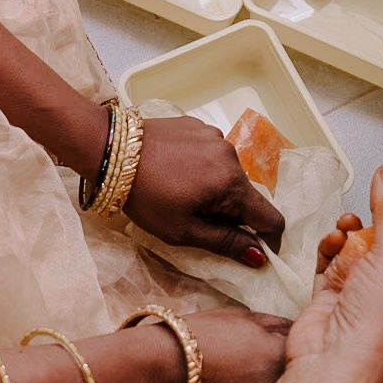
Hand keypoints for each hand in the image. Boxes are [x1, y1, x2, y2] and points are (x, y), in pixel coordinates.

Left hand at [123, 114, 286, 265]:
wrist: (112, 151)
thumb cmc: (146, 197)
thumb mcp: (183, 230)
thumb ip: (225, 242)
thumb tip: (260, 256)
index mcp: (231, 184)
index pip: (270, 217)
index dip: (269, 239)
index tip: (259, 251)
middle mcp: (231, 155)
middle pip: (247, 195)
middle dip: (233, 213)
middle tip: (198, 221)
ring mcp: (215, 137)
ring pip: (228, 174)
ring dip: (216, 189)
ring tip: (182, 193)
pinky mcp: (199, 126)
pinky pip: (212, 154)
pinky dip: (203, 168)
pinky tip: (176, 171)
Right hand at [153, 307, 290, 382]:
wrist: (156, 376)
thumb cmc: (198, 338)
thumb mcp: (244, 318)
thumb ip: (278, 326)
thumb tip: (299, 330)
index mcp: (287, 356)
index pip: (312, 348)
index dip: (303, 343)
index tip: (292, 341)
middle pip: (302, 379)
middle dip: (294, 369)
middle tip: (267, 361)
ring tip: (249, 379)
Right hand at [292, 166, 382, 382]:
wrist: (328, 369)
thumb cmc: (374, 329)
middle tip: (371, 194)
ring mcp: (369, 294)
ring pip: (365, 245)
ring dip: (355, 230)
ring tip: (347, 226)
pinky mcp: (338, 296)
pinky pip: (337, 259)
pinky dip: (333, 248)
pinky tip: (331, 244)